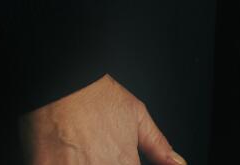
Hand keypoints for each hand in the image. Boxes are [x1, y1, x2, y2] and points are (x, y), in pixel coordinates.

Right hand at [19, 74, 183, 164]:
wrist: (62, 82)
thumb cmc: (97, 95)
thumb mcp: (137, 115)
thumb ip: (158, 145)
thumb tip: (178, 164)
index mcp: (124, 163)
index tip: (116, 159)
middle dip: (101, 163)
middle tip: (94, 152)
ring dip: (83, 164)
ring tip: (80, 152)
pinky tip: (63, 155)